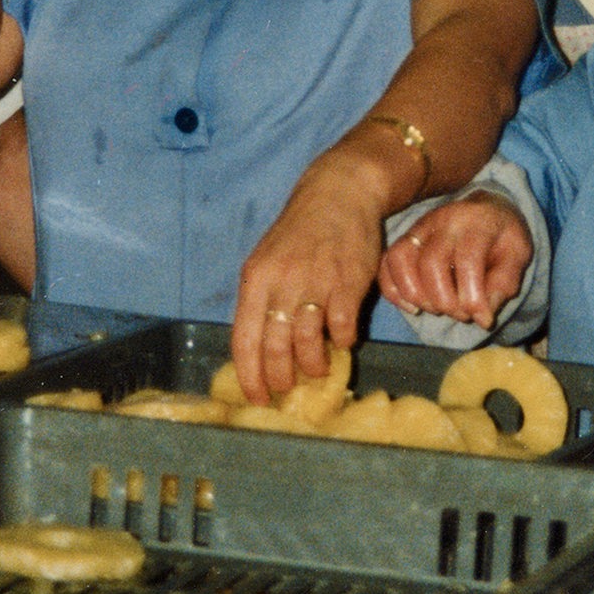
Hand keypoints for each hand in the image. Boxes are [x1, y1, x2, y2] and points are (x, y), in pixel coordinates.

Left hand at [231, 145, 388, 403]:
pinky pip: (342, 328)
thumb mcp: (267, 259)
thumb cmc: (300, 232)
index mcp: (256, 278)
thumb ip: (262, 300)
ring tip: (317, 368)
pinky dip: (343, 341)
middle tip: (288, 388)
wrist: (340, 194)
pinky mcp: (349, 281)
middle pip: (275, 347)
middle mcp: (283, 282)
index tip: (256, 398)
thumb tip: (260, 351)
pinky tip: (343, 339)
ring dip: (312, 365)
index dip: (249, 376)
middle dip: (280, 377)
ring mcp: (317, 281)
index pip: (244, 339)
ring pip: (308, 343)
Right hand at [378, 193, 531, 330]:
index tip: (481, 319)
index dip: (472, 297)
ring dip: (415, 294)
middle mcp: (444, 219)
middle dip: (444, 300)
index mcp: (477, 222)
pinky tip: (413, 306)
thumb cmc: (502, 236)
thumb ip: (504, 283)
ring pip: (401, 259)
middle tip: (459, 314)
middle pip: (430, 262)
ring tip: (436, 309)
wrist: (486, 208)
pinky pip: (386, 262)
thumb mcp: (518, 255)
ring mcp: (420, 226)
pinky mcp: (404, 237)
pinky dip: (393, 289)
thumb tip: (482, 317)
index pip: (467, 260)